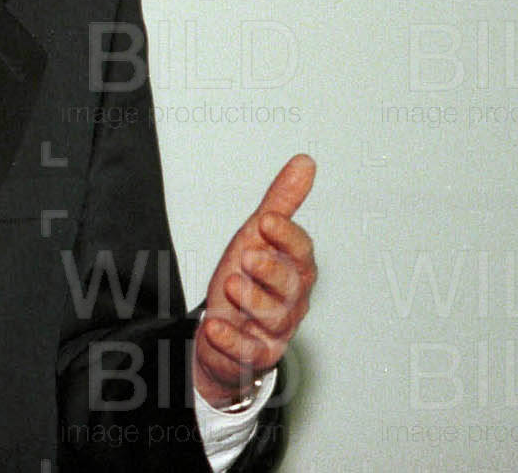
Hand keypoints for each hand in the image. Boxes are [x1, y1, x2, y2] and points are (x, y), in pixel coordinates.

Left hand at [192, 154, 316, 409]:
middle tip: (246, 256)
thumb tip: (305, 162)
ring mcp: (274, 331)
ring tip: (231, 285)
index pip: (301, 253)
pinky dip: (230, 340)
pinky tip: (213, 326)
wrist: (223, 327)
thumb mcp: (257, 235)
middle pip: (291, 287)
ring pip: (273, 319)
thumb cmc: (246, 277)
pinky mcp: (254, 356)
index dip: (287, 237)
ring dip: (251, 301)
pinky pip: (246, 352)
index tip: (267, 220)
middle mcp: (290, 301)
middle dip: (271, 271)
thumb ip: (280, 202)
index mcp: (294, 269)